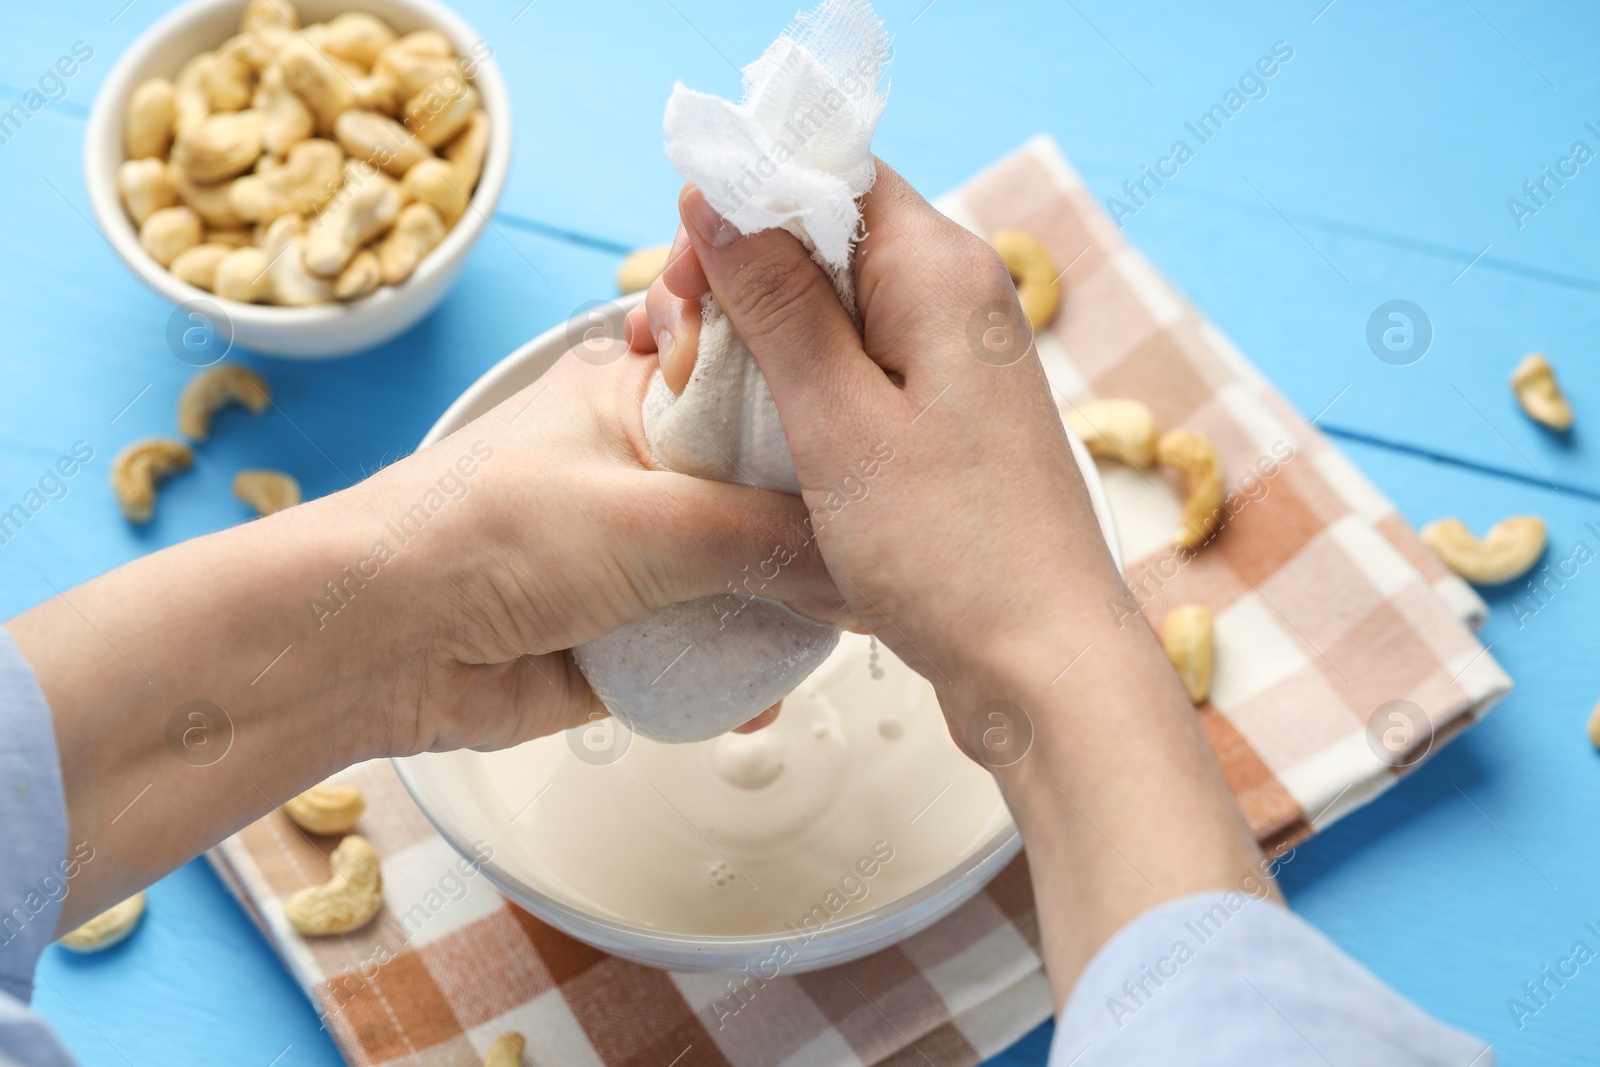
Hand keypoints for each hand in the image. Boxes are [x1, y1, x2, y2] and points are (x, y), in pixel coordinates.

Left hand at [354, 350, 844, 753]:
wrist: (374, 647)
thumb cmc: (478, 535)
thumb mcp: (648, 519)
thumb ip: (767, 540)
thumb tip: (867, 571)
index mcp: (641, 395)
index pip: (766, 383)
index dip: (829, 410)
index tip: (898, 444)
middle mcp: (646, 469)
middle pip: (768, 492)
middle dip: (821, 531)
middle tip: (888, 559)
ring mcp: (637, 554)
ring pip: (746, 577)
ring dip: (784, 613)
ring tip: (837, 637)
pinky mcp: (627, 633)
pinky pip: (708, 652)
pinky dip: (738, 677)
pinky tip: (762, 699)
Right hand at [629, 163, 1269, 1008]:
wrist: (1041, 666)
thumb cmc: (950, 551)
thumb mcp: (836, 418)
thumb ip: (775, 300)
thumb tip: (718, 195)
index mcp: (943, 272)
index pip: (834, 176)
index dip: (747, 204)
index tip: (685, 273)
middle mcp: (963, 301)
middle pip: (832, 241)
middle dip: (746, 278)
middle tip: (681, 345)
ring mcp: (961, 363)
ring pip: (842, 311)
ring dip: (770, 341)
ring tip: (709, 397)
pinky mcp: (952, 419)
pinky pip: (866, 371)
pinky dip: (809, 390)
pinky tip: (765, 437)